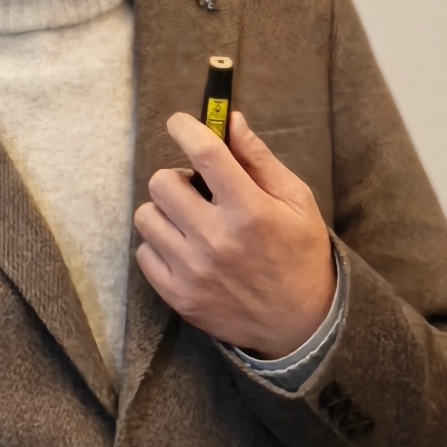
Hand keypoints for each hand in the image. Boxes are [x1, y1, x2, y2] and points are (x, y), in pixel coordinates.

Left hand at [135, 111, 336, 356]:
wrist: (300, 325)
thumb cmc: (301, 255)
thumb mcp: (296, 202)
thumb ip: (259, 160)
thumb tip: (230, 121)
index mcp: (250, 211)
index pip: (205, 154)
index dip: (186, 128)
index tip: (180, 124)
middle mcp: (216, 240)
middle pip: (162, 183)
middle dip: (178, 178)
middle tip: (196, 189)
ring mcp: (193, 270)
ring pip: (146, 216)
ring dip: (166, 211)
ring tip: (190, 221)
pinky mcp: (179, 295)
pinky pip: (145, 252)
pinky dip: (160, 244)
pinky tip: (185, 248)